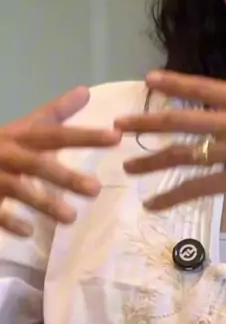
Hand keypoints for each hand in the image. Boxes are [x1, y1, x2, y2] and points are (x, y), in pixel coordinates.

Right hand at [0, 87, 120, 236]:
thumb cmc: (1, 146)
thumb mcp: (25, 128)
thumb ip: (55, 113)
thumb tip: (85, 91)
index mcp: (21, 136)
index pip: (57, 135)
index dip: (86, 136)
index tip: (116, 138)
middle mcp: (7, 153)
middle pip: (37, 164)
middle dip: (66, 176)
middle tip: (96, 190)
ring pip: (18, 190)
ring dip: (44, 203)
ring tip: (71, 218)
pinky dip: (10, 221)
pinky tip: (28, 232)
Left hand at [115, 64, 225, 210]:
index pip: (204, 89)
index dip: (175, 84)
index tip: (150, 80)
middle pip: (181, 121)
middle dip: (146, 123)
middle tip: (118, 125)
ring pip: (182, 155)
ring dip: (151, 161)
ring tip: (126, 169)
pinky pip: (197, 188)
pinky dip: (172, 196)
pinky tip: (152, 204)